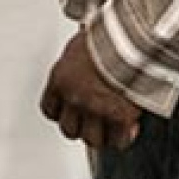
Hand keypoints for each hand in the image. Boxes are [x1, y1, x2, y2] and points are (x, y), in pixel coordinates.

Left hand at [40, 31, 141, 149]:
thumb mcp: (79, 46)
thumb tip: (78, 60)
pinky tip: (128, 129)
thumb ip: (74, 63)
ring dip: (102, 135)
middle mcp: (74, 98)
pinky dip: (123, 138)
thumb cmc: (105, 37)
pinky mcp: (120, 118)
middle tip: (92, 120)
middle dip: (81, 126)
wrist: (129, 41)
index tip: (68, 112)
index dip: (61, 113)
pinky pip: (118, 141)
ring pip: (92, 140)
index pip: (49, 110)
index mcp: (60, 80)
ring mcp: (96, 110)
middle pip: (69, 129)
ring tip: (111, 127)